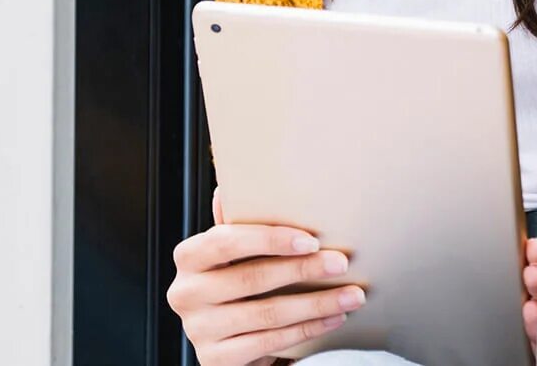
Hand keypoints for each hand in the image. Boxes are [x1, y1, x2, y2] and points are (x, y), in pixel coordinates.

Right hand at [166, 188, 368, 365]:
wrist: (227, 340)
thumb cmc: (236, 286)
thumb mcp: (232, 255)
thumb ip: (234, 226)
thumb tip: (228, 189)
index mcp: (188, 258)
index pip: (226, 241)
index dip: (269, 239)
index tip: (310, 240)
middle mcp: (185, 294)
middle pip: (251, 278)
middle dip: (303, 270)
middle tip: (341, 263)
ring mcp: (198, 330)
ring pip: (267, 314)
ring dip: (316, 304)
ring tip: (351, 295)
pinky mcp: (216, 359)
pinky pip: (270, 343)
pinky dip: (307, 330)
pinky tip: (333, 319)